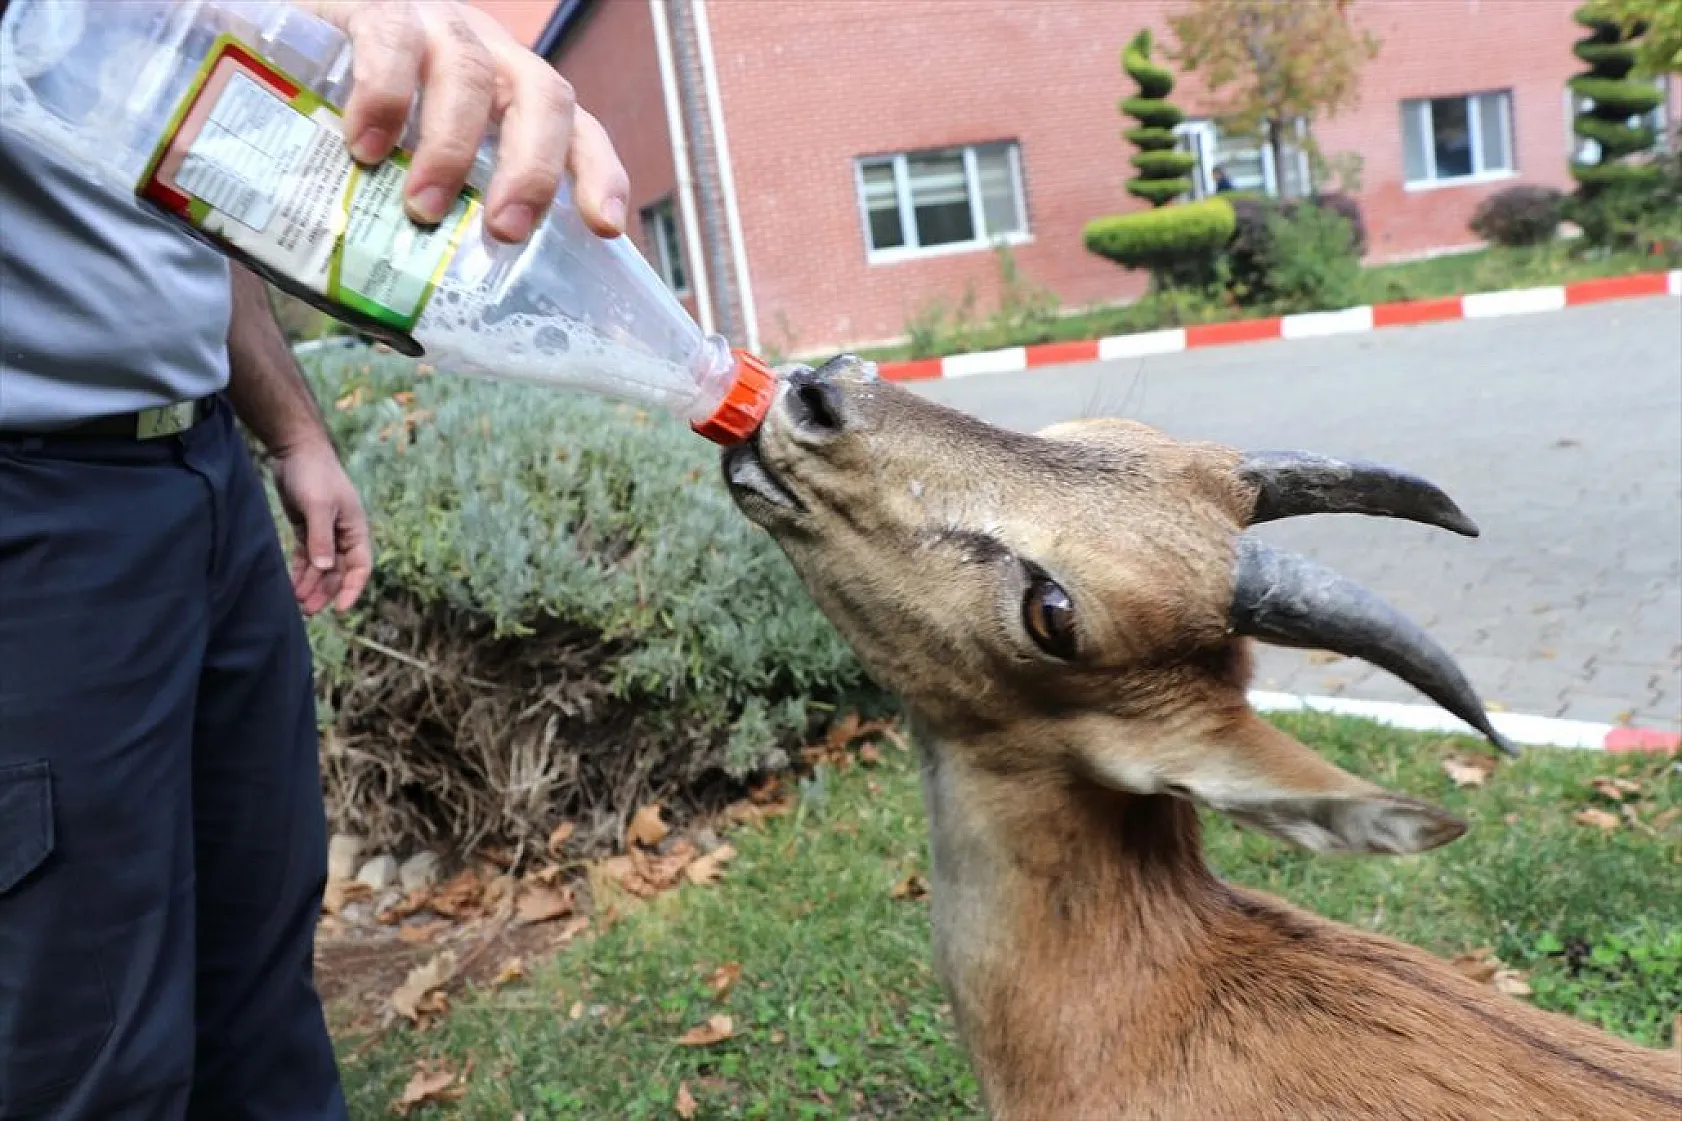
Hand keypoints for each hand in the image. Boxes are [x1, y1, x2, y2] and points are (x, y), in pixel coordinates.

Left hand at [270, 439, 372, 614]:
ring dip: (312, 586)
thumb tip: (324, 569)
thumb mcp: (319, 506)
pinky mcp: (307, 529)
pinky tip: (291, 586)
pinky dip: (300, 573)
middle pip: (338, 572)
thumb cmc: (314, 474)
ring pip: (321, 568)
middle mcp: (343, 535)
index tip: (341, 609)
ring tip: (297, 604)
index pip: (360, 567)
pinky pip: (306, 558)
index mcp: (356, 529)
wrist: (296, 450)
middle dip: (325, 592)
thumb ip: (321, 538)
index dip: (352, 589)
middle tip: (308, 610)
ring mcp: (325, 533)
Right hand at [300, 1, 629, 241]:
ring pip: (471, 72)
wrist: (272, 35)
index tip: (604, 228)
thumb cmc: (347, 117)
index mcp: (510, 96)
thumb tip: (400, 330)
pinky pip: (391, 39)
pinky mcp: (372, 6)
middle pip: (542, 97)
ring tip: (420, 207)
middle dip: (530, 170)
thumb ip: (411, 224)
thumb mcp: (398, 165)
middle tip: (503, 231)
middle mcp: (486, 55)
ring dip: (452, 146)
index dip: (598, 174)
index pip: (578, 129)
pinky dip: (382, 95)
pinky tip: (363, 145)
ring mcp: (434, 25)